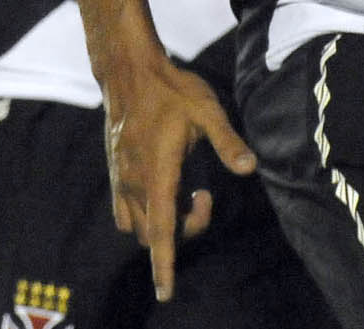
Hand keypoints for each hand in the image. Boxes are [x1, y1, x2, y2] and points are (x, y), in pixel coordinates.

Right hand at [101, 56, 256, 301]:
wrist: (129, 70)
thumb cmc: (171, 88)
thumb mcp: (208, 111)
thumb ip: (228, 142)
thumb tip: (249, 169)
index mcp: (158, 175)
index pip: (160, 232)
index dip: (164, 266)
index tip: (165, 293)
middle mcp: (134, 184)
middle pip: (154, 234)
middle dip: (181, 231)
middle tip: (204, 195)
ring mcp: (121, 178)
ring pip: (137, 226)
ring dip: (161, 224)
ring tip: (185, 191)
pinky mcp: (114, 170)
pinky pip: (123, 210)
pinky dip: (143, 213)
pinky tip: (163, 187)